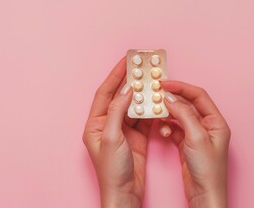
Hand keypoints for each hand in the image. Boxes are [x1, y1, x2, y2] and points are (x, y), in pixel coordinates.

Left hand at [83, 57, 151, 207]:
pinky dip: (151, 110)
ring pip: (134, 107)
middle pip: (120, 97)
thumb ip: (117, 112)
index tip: (126, 61)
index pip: (105, 93)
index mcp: (96, 124)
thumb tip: (126, 91)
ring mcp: (124, 130)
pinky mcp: (137, 137)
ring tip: (153, 83)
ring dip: (143, 96)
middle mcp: (108, 125)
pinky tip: (158, 102)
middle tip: (143, 68)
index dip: (115, 75)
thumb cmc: (112, 170)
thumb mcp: (111, 137)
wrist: (125, 193)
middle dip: (131, 82)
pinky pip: (144, 118)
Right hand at [159, 80, 230, 207]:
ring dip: (168, 115)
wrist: (204, 194)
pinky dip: (167, 128)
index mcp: (216, 121)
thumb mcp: (196, 137)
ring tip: (157, 114)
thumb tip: (170, 98)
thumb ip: (183, 115)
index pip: (198, 95)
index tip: (165, 84)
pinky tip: (162, 131)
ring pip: (180, 117)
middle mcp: (208, 125)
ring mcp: (197, 135)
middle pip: (188, 104)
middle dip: (173, 100)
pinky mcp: (187, 144)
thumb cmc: (208, 170)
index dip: (182, 87)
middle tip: (157, 95)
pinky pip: (175, 129)